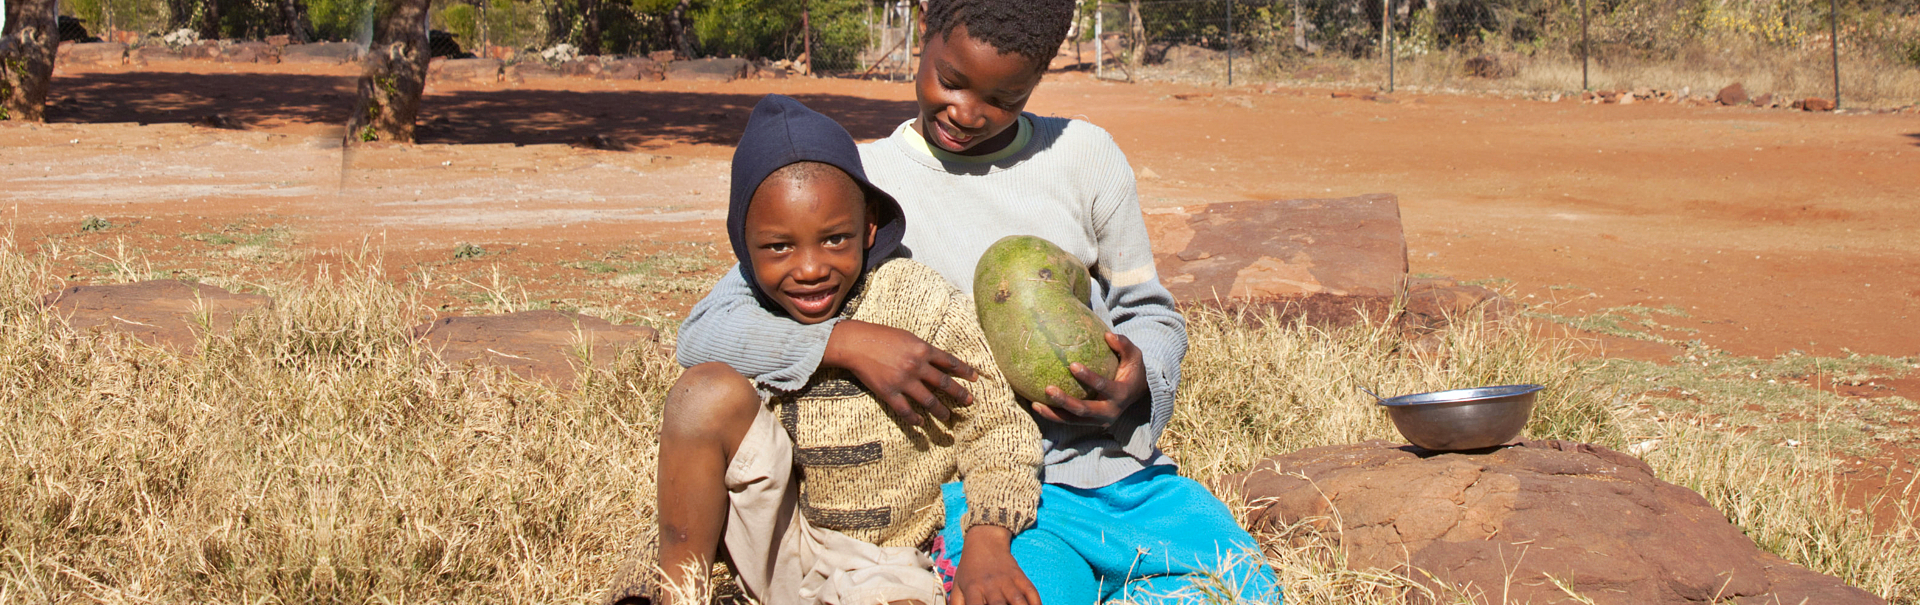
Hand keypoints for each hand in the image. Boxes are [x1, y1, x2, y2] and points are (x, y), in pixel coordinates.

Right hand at [822, 319, 976, 425]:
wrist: (856, 343)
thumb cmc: (881, 336)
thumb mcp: (907, 337)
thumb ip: (923, 349)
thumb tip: (938, 360)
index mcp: (922, 349)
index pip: (950, 362)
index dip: (964, 371)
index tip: (975, 378)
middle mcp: (916, 366)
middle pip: (944, 383)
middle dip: (959, 394)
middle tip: (969, 402)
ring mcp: (903, 381)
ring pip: (929, 401)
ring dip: (940, 411)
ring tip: (947, 417)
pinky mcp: (889, 393)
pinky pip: (906, 410)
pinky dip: (915, 419)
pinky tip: (921, 423)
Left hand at [951, 526, 1037, 604]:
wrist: (985, 541)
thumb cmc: (969, 569)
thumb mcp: (957, 585)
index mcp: (973, 587)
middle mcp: (991, 584)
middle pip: (999, 604)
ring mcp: (1008, 579)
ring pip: (1018, 600)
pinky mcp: (1020, 576)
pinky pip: (1031, 592)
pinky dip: (1036, 603)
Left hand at [1033, 332, 1147, 427]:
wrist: (1135, 394)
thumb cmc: (1132, 370)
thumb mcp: (1134, 356)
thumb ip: (1124, 345)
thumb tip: (1107, 335)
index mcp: (1120, 395)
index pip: (1103, 386)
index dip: (1089, 378)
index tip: (1072, 365)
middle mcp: (1109, 412)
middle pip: (1084, 410)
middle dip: (1066, 401)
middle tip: (1048, 389)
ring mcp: (1097, 421)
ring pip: (1073, 420)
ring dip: (1054, 413)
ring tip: (1035, 404)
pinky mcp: (1088, 423)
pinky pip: (1068, 421)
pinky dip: (1053, 415)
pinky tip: (1036, 406)